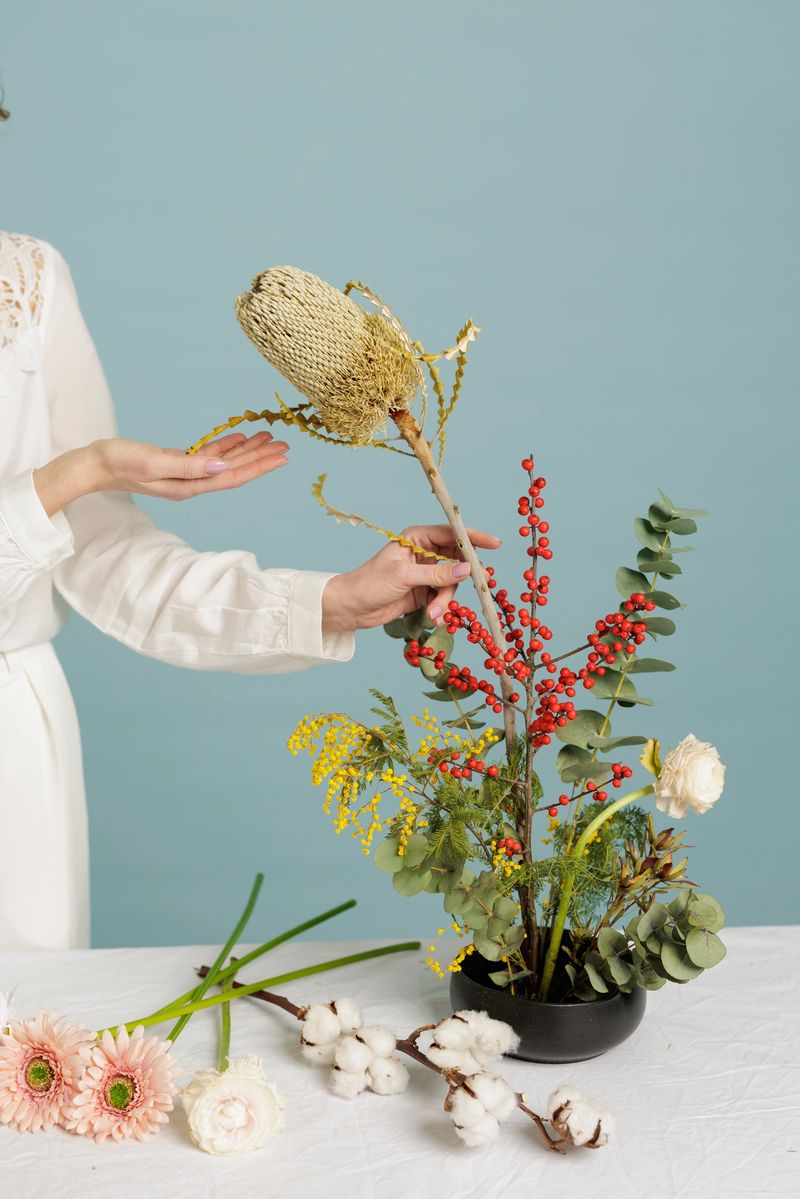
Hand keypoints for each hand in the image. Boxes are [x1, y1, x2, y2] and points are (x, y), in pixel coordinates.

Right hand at [33, 431, 287, 515]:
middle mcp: (193, 483)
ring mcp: (187, 474)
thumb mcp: (155, 463)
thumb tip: (222, 468)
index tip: (281, 457)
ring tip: (270, 438)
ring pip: (225, 462)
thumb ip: (189, 466)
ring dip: (248, 451)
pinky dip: (226, 446)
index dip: (259, 466)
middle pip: (235, 470)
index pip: (232, 476)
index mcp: (190, 486)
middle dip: (261, 458)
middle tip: (286, 445)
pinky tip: (240, 438)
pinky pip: (209, 456)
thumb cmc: (121, 463)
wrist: (96, 464)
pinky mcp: (179, 464)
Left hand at [320, 524, 501, 634]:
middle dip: (461, 578)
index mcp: (416, 538)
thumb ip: (437, 574)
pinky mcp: (424, 592)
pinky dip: (441, 609)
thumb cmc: (370, 583)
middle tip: (477, 587)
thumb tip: (467, 569)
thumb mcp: (404, 576)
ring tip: (434, 614)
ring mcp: (426, 573)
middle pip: (456, 561)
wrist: (351, 608)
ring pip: (451, 584)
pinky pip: (443, 598)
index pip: (451, 534)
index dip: (473, 538)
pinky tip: (434, 617)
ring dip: (445, 601)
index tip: (495, 544)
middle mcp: (424, 552)